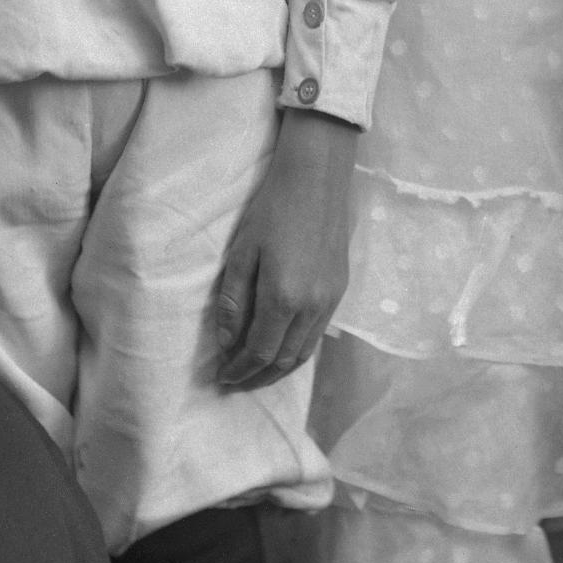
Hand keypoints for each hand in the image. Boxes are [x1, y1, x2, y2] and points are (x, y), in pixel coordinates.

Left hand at [209, 106, 355, 393]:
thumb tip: (227, 342)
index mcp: (283, 297)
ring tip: (257, 374)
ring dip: (279, 370)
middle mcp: (312, 307)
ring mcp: (330, 300)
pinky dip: (298, 352)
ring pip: (305, 353)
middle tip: (236, 383)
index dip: (240, 370)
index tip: (222, 377)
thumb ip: (234, 301)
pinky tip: (282, 348)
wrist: (317, 179)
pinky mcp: (339, 291)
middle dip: (257, 377)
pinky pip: (317, 335)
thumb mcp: (242, 253)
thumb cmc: (272, 210)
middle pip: (284, 360)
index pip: (259, 351)